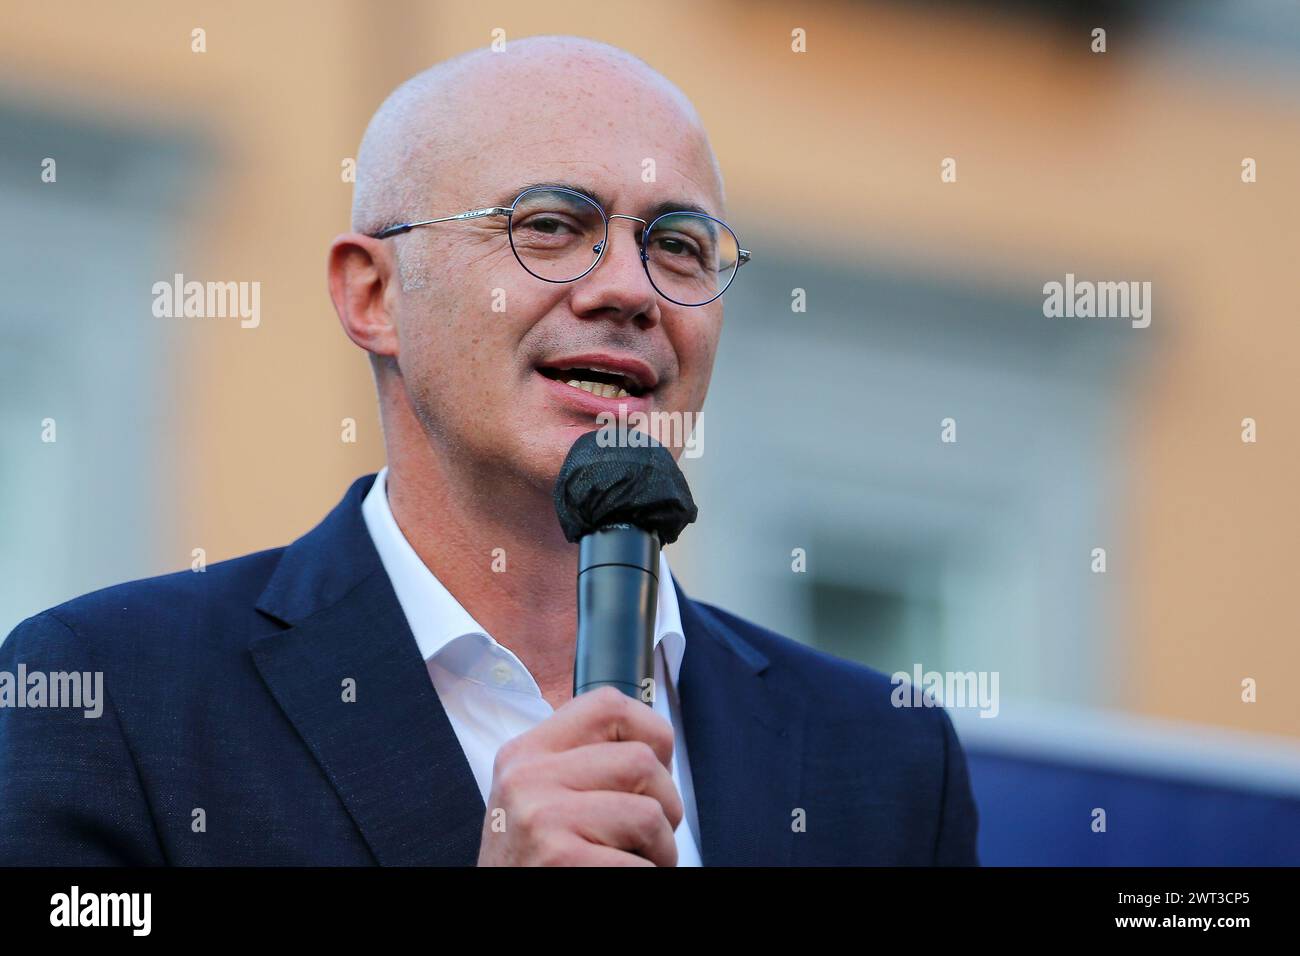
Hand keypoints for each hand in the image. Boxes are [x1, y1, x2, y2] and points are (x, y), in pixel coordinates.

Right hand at [476, 685, 683, 865]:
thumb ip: (580, 765)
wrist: (497, 921)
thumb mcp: (537, 798)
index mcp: (526, 753)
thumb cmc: (532, 864)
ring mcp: (542, 818)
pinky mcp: (560, 859)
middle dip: (665, 805)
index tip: (654, 768)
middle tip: (646, 839)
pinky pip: (643, 866)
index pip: (607, 704)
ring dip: (661, 852)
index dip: (650, 732)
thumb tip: (656, 749)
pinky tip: (615, 882)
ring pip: (652, 813)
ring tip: (633, 865)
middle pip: (642, 761)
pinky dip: (646, 880)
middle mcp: (527, 778)